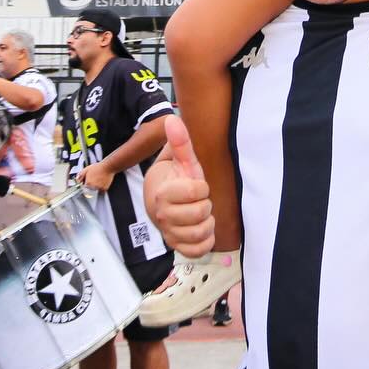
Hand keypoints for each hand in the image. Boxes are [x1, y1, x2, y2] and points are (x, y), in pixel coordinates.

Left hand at [77, 161, 113, 192]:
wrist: (108, 167)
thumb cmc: (98, 167)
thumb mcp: (86, 169)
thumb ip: (80, 176)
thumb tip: (77, 180)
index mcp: (88, 183)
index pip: (83, 188)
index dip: (85, 184)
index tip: (86, 182)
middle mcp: (93, 187)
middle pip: (89, 189)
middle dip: (90, 185)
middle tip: (93, 179)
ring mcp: (99, 188)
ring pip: (95, 190)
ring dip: (95, 186)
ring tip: (98, 179)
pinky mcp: (104, 189)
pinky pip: (101, 190)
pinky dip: (100, 187)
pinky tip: (101, 181)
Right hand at [144, 114, 214, 256]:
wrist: (161, 201)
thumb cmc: (176, 179)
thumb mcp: (182, 160)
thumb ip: (180, 141)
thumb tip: (173, 118)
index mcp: (162, 194)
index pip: (196, 192)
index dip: (202, 187)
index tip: (195, 185)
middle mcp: (162, 216)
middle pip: (201, 213)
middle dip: (205, 204)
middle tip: (197, 200)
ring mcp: (169, 233)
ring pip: (202, 233)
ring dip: (207, 222)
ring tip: (199, 213)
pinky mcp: (177, 247)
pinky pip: (199, 250)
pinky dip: (205, 241)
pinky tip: (200, 229)